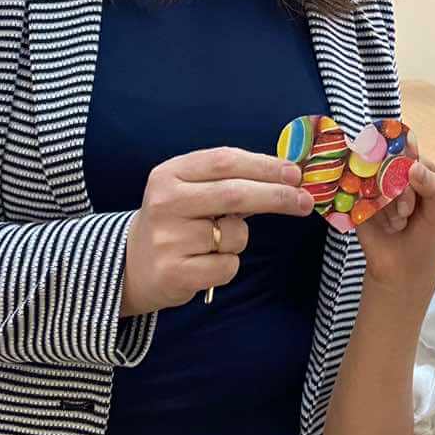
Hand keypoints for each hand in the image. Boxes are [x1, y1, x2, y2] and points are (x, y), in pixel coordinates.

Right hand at [121, 148, 314, 315]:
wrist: (130, 265)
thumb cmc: (175, 221)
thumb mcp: (189, 190)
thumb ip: (228, 179)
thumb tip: (287, 177)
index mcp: (169, 173)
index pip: (224, 161)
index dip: (265, 165)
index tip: (295, 173)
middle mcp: (165, 203)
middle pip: (235, 194)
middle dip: (277, 196)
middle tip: (305, 201)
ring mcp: (168, 239)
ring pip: (235, 234)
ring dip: (240, 238)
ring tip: (213, 242)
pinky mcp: (174, 273)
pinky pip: (228, 266)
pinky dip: (228, 264)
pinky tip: (204, 264)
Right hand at [352, 151, 434, 298]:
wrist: (401, 274)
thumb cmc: (425, 242)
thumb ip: (434, 187)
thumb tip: (414, 166)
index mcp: (419, 178)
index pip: (414, 157)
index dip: (412, 164)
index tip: (412, 177)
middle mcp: (395, 180)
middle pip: (391, 165)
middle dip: (402, 189)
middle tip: (406, 212)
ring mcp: (375, 191)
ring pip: (375, 179)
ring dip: (388, 204)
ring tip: (397, 225)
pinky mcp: (358, 204)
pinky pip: (358, 192)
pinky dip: (371, 206)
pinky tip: (383, 223)